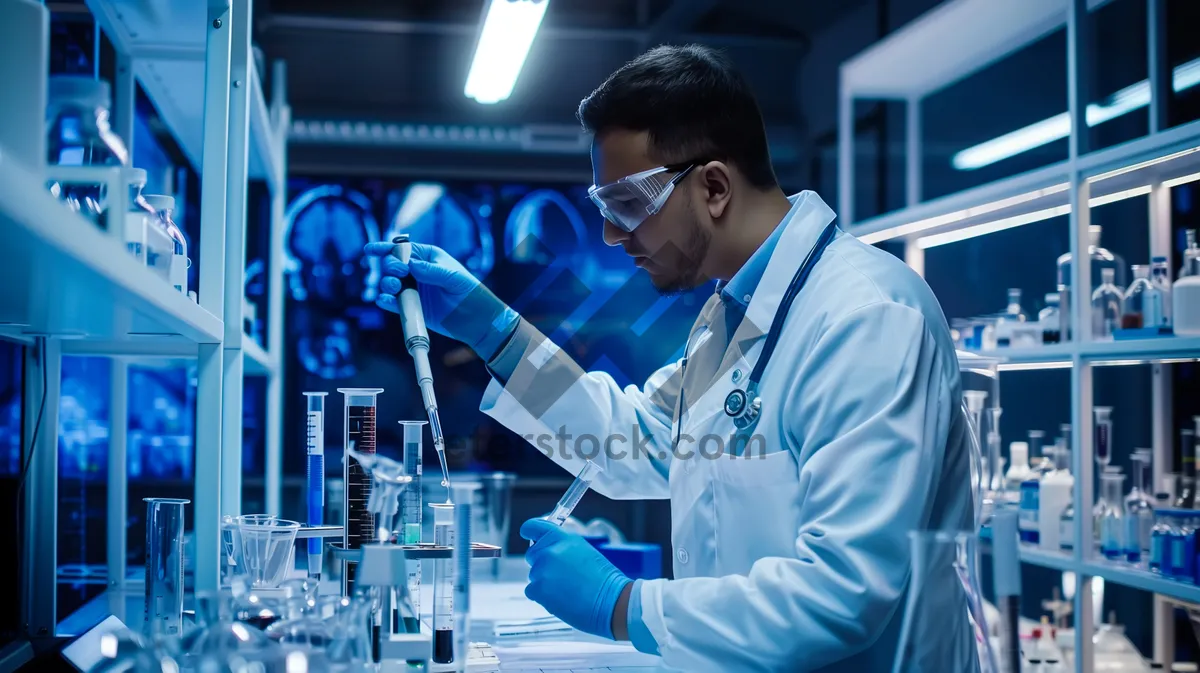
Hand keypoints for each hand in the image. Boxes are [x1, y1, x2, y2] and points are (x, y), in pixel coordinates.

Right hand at [363, 241, 517, 356]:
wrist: (474, 318)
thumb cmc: (468, 291)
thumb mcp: (451, 276)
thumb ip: (430, 270)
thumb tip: (409, 264)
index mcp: (426, 257)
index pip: (402, 249)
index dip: (384, 248)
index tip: (370, 250)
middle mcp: (416, 272)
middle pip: (391, 265)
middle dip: (389, 266)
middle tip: (400, 273)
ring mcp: (413, 290)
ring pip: (389, 283)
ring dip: (386, 283)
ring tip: (394, 287)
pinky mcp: (411, 307)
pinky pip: (393, 303)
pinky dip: (386, 300)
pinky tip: (386, 300)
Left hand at [521, 518, 631, 639]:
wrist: (610, 601)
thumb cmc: (603, 580)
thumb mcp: (584, 552)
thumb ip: (563, 548)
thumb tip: (550, 552)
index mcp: (563, 538)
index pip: (534, 526)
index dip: (529, 531)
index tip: (527, 534)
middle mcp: (550, 551)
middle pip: (532, 554)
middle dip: (541, 563)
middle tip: (560, 575)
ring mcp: (543, 571)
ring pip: (533, 575)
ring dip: (544, 582)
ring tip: (566, 589)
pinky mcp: (538, 590)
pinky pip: (531, 591)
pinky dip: (542, 597)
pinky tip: (560, 599)